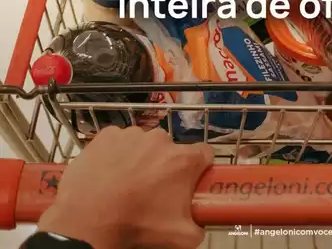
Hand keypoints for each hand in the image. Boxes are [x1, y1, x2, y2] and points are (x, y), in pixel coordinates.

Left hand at [38, 126, 212, 248]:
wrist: (86, 221)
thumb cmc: (136, 225)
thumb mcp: (180, 237)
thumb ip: (200, 227)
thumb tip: (201, 223)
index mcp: (183, 159)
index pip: (205, 153)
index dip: (200, 168)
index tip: (191, 181)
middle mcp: (161, 139)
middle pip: (171, 149)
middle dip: (165, 166)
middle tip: (152, 190)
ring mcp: (132, 134)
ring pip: (144, 144)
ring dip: (140, 158)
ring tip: (125, 183)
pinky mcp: (107, 135)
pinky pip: (118, 141)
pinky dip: (116, 153)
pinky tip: (107, 172)